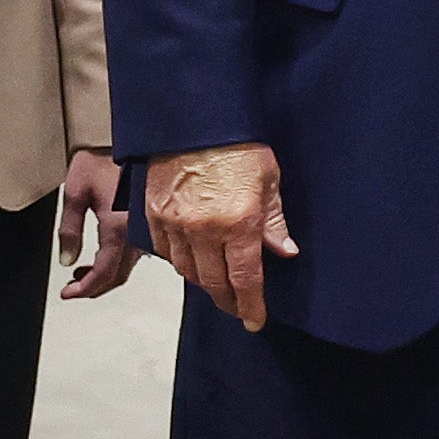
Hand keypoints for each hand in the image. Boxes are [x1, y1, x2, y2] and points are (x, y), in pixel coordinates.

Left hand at [56, 148, 136, 300]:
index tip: (67, 294)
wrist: (134, 139)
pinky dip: (116, 261)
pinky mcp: (150, 223)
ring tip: (80, 271)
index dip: (84, 289)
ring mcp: (146, 231)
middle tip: (72, 288)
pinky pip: (134, 254)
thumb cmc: (104, 159)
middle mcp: (137, 235)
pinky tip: (101, 254)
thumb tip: (66, 260)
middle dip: (92, 287)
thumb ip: (69, 230)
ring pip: (126, 267)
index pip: (103, 274)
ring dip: (104, 275)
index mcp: (118, 229)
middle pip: (116, 277)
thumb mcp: (75, 193)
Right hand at [144, 143, 294, 331]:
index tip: (254, 321)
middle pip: (214, 283)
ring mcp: (175, 223)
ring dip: (203, 281)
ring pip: (187, 270)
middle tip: (236, 308)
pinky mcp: (154, 213)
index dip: (250, 305)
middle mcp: (205, 230)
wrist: (194, 118)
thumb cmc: (237, 144)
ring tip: (215, 283)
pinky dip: (178, 260)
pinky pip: (164, 250)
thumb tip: (284, 252)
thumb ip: (274, 221)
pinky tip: (189, 259)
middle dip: (227, 301)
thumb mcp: (268, 179)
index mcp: (239, 223)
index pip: (245, 279)